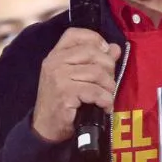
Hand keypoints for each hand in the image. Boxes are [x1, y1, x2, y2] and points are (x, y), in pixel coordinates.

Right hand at [31, 28, 121, 142]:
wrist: (46, 127)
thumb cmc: (62, 101)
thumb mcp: (75, 77)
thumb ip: (95, 61)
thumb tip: (115, 48)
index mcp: (56, 55)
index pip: (75, 34)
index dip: (94, 39)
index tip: (105, 52)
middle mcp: (54, 62)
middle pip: (92, 53)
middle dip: (108, 68)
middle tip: (109, 83)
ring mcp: (58, 77)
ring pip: (96, 73)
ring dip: (109, 87)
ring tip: (108, 97)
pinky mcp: (65, 94)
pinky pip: (95, 92)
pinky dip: (105, 100)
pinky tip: (105, 107)